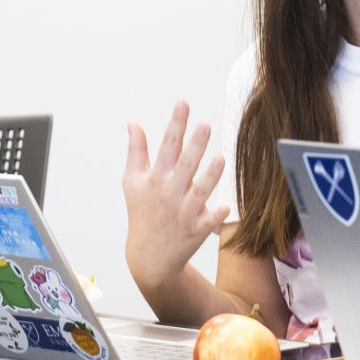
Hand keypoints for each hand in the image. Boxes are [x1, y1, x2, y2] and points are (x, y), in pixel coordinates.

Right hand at [123, 104, 230, 290]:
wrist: (149, 256)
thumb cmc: (142, 212)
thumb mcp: (132, 181)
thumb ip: (136, 151)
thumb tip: (133, 123)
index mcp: (156, 178)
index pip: (166, 146)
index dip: (175, 124)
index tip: (183, 103)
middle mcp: (170, 193)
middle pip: (185, 165)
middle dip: (194, 146)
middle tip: (206, 125)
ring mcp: (183, 213)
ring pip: (200, 191)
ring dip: (209, 176)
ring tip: (220, 158)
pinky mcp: (196, 230)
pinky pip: (208, 221)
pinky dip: (216, 215)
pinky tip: (226, 205)